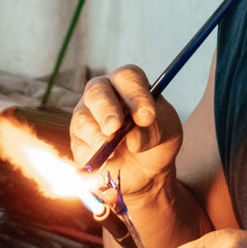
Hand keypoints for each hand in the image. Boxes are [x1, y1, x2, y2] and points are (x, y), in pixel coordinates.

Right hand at [69, 66, 181, 200]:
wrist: (145, 169)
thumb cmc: (156, 137)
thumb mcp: (168, 132)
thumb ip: (155, 131)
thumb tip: (133, 140)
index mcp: (128, 84)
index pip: (127, 78)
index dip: (135, 95)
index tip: (146, 117)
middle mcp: (103, 94)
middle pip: (96, 91)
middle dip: (105, 110)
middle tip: (115, 127)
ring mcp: (86, 116)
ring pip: (83, 120)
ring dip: (97, 137)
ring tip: (114, 152)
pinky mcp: (78, 141)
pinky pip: (79, 147)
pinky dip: (92, 157)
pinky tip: (107, 163)